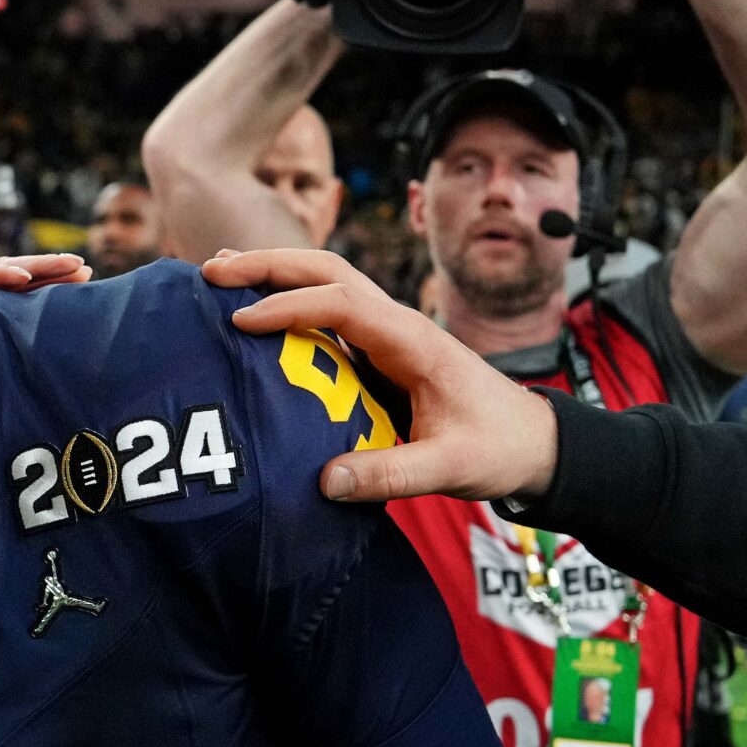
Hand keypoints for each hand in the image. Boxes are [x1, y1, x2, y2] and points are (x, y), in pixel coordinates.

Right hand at [204, 248, 559, 502]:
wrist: (532, 440)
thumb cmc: (497, 449)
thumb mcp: (450, 468)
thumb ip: (392, 474)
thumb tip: (325, 480)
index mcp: (413, 341)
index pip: (344, 304)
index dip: (290, 308)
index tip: (242, 322)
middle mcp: (398, 324)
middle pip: (329, 270)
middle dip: (269, 265)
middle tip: (213, 271)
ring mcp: (388, 332)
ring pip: (328, 281)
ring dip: (274, 273)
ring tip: (220, 274)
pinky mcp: (379, 350)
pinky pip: (328, 311)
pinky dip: (287, 300)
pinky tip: (252, 310)